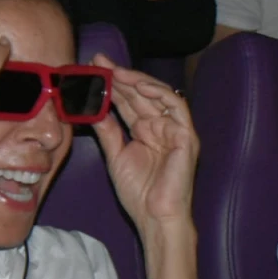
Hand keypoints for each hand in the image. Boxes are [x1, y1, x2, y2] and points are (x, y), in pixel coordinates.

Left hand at [91, 54, 197, 233]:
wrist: (155, 217)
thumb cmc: (139, 193)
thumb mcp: (116, 156)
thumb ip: (108, 131)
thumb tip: (94, 108)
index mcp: (146, 131)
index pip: (128, 101)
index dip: (111, 85)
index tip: (91, 70)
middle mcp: (161, 126)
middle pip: (140, 94)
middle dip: (120, 76)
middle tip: (98, 61)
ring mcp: (175, 129)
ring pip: (158, 94)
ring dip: (137, 80)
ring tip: (115, 71)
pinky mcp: (186, 136)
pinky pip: (176, 106)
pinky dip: (160, 93)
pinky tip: (140, 85)